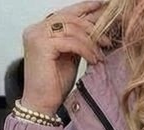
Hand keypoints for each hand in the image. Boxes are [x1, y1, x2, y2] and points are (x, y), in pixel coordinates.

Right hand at [21, 1, 110, 115]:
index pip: (66, 14)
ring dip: (91, 42)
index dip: (84, 8)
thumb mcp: (69, 57)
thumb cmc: (54, 85)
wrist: (41, 104)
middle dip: (92, 28)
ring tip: (100, 55)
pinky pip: (71, 42)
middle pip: (70, 18)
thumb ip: (76, 41)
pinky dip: (86, 50)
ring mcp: (37, 35)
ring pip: (72, 29)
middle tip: (107, 41)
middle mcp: (36, 29)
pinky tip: (93, 60)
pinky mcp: (41, 45)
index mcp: (41, 30)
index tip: (102, 6)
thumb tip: (95, 29)